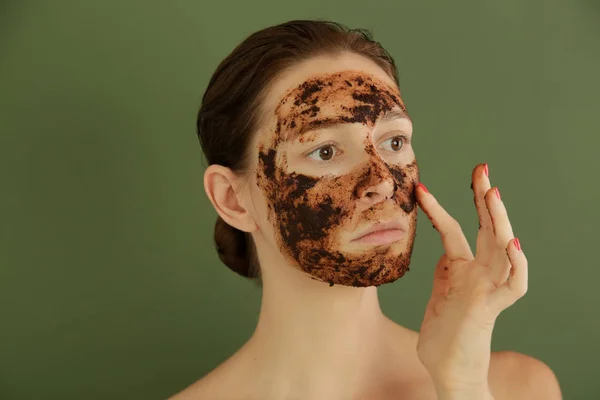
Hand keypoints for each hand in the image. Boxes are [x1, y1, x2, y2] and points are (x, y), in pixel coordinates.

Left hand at [415, 163, 527, 394]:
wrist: (448, 370)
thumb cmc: (442, 336)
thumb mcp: (439, 293)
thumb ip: (445, 271)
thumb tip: (444, 251)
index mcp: (461, 268)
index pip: (454, 230)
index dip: (440, 208)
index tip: (422, 189)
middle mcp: (478, 273)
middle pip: (485, 228)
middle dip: (483, 197)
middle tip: (481, 168)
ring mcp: (487, 288)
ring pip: (501, 248)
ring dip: (499, 220)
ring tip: (493, 193)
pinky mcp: (491, 307)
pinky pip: (513, 284)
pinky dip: (518, 264)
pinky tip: (514, 243)